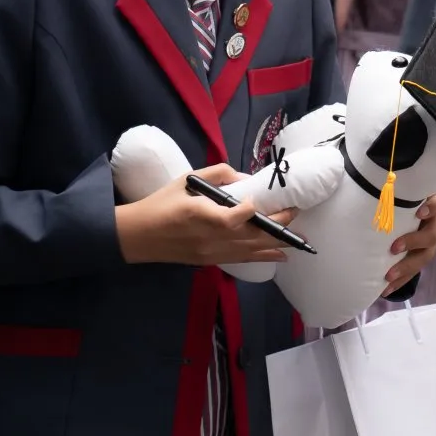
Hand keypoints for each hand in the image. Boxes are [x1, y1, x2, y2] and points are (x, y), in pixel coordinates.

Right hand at [116, 165, 294, 266]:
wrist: (135, 237)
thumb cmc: (160, 204)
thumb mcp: (185, 181)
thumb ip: (217, 174)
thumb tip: (245, 178)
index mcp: (200, 214)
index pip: (234, 217)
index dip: (251, 210)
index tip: (259, 199)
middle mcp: (208, 237)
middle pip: (251, 234)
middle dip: (278, 225)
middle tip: (296, 211)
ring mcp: (210, 252)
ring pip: (251, 249)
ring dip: (276, 244)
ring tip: (300, 239)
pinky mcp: (209, 261)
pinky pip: (242, 260)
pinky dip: (263, 258)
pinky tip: (281, 256)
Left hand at [385, 193, 435, 288]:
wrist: (394, 223)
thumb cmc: (392, 203)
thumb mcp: (392, 195)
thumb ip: (384, 190)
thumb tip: (344, 175)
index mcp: (430, 204)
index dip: (433, 207)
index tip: (418, 212)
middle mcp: (435, 223)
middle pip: (434, 233)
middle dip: (415, 241)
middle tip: (394, 248)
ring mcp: (430, 243)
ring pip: (426, 256)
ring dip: (407, 266)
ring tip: (388, 276)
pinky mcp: (422, 259)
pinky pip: (415, 273)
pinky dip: (400, 281)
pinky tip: (385, 289)